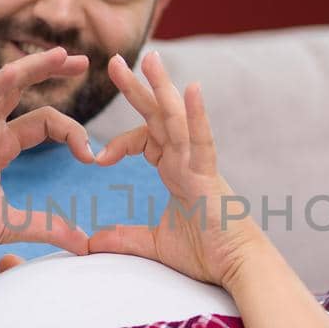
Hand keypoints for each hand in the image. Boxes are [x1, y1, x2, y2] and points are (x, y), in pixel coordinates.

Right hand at [0, 48, 95, 280]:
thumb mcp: (8, 225)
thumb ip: (45, 227)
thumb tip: (82, 242)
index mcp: (1, 148)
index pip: (44, 124)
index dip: (73, 132)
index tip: (92, 156)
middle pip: (25, 92)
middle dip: (53, 72)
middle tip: (84, 60)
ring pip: (4, 88)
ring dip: (33, 68)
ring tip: (63, 55)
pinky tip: (17, 72)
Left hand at [88, 52, 261, 285]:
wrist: (238, 269)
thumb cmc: (207, 255)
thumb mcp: (154, 244)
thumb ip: (124, 238)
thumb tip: (90, 243)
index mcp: (177, 171)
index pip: (146, 140)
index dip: (120, 142)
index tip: (97, 159)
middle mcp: (188, 161)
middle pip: (159, 116)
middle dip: (137, 89)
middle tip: (115, 60)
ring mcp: (199, 165)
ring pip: (178, 119)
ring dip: (163, 87)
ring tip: (150, 57)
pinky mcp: (210, 176)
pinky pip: (202, 140)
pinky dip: (197, 115)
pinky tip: (192, 88)